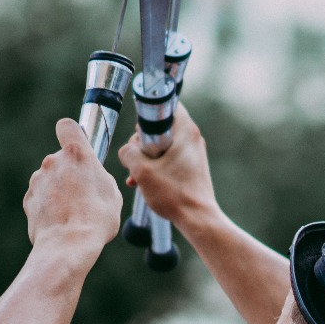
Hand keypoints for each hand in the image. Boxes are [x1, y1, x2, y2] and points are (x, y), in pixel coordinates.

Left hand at [24, 119, 122, 251]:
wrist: (68, 245)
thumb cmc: (96, 219)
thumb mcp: (112, 193)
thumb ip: (99, 176)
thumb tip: (91, 178)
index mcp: (76, 154)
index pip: (67, 126)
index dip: (72, 133)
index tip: (77, 143)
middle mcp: (53, 162)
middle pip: (61, 159)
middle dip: (71, 172)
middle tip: (84, 194)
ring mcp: (38, 180)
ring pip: (51, 179)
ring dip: (60, 190)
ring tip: (74, 212)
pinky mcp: (29, 198)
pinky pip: (42, 196)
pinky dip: (50, 205)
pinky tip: (61, 221)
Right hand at [117, 105, 216, 229]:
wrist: (197, 218)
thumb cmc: (174, 194)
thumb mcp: (141, 170)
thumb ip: (128, 152)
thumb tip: (127, 150)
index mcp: (185, 131)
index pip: (166, 105)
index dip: (148, 114)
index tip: (138, 132)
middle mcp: (192, 138)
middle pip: (160, 127)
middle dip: (142, 142)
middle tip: (135, 159)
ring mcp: (193, 153)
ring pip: (161, 145)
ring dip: (146, 158)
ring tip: (135, 175)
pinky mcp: (191, 167)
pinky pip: (168, 159)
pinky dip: (155, 167)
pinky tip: (141, 183)